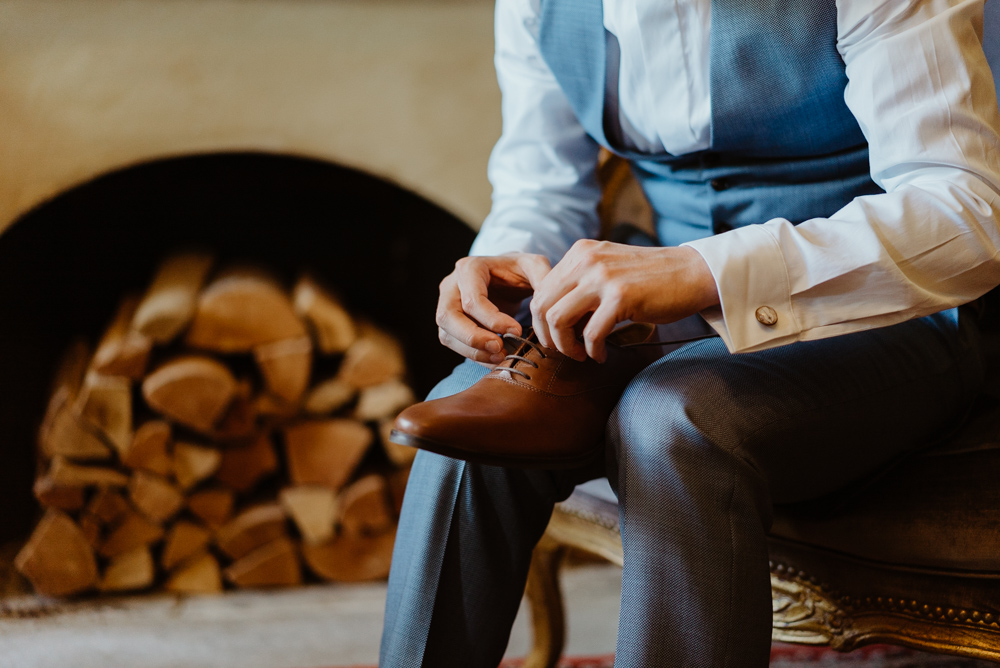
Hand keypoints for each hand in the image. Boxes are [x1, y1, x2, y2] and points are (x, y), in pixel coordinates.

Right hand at [436, 253, 551, 363]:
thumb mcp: (534, 266)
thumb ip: (543, 277)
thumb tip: (544, 305)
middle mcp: (451, 285)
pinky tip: (495, 359)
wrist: (507, 277)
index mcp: (469, 268)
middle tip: (500, 349)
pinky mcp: (450, 325)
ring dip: (472, 351)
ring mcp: (447, 305)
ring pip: (447, 334)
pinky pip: (454, 344)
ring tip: (500, 357)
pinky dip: (473, 356)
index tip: (517, 331)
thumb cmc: (519, 271)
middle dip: (474, 338)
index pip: (472, 299)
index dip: (493, 320)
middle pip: (448, 317)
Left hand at [530, 240, 718, 362]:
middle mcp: (586, 260)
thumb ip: (580, 284)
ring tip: (582, 354)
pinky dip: (593, 351)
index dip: (541, 321)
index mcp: (579, 252)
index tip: (556, 338)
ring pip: (558, 319)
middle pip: (541, 306)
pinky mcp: (621, 297)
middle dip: (548, 336)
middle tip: (565, 351)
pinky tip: (601, 355)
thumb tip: (553, 319)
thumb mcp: (607, 269)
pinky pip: (591, 334)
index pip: (540, 290)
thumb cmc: (651, 278)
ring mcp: (603, 277)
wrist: (694, 272)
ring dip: (566, 346)